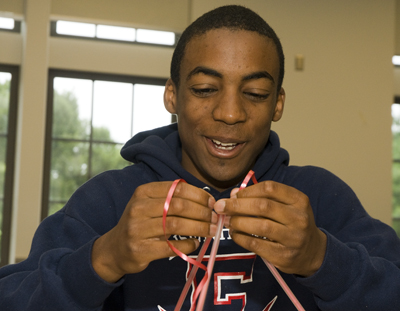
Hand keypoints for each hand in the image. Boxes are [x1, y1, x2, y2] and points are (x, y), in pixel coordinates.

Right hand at [92, 181, 216, 282]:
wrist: (115, 248)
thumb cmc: (140, 223)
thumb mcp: (149, 204)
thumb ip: (172, 198)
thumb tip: (206, 199)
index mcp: (143, 192)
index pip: (177, 188)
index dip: (199, 194)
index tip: (212, 202)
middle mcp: (138, 208)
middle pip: (179, 206)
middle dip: (202, 212)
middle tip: (215, 218)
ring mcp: (137, 229)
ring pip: (177, 225)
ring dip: (199, 228)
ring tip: (211, 231)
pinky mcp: (140, 249)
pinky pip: (171, 246)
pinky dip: (188, 244)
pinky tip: (195, 243)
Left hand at [214, 181, 326, 276]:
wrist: (312, 252)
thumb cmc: (292, 223)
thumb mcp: (285, 206)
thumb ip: (261, 198)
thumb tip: (233, 194)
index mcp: (299, 200)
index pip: (270, 188)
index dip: (248, 191)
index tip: (234, 195)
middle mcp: (298, 218)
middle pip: (263, 206)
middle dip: (237, 206)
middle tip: (221, 207)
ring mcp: (293, 238)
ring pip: (260, 226)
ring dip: (238, 222)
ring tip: (227, 221)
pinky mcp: (284, 256)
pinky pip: (256, 245)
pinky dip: (241, 238)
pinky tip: (235, 234)